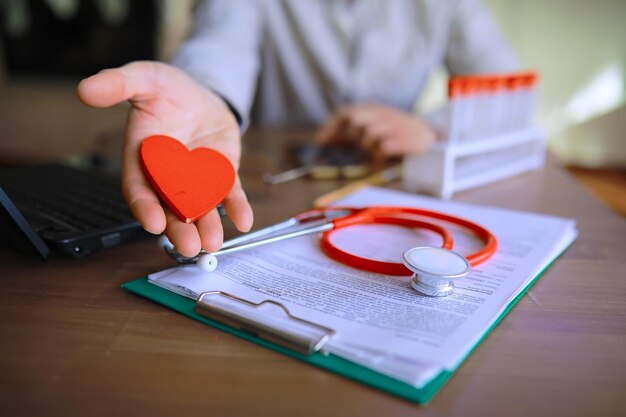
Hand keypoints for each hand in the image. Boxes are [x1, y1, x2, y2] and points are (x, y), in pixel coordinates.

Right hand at [77, 61, 252, 256]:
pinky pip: (229, 194)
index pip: (139, 188)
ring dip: (207, 227)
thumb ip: (118, 84)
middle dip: (179, 229)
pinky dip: (236, 208)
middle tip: (188, 247)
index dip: (145, 207)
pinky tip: (243, 221)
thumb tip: (84, 89)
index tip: (153, 223)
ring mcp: (196, 180)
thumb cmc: (168, 89)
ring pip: (200, 208)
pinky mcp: (221, 176)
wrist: (201, 94)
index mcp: (142, 158)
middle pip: (170, 208)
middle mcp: (167, 177)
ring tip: (212, 243)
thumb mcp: (145, 78)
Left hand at [315, 103, 435, 162]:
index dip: (330, 127)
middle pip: (355, 119)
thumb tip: (324, 140)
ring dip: (369, 146)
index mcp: (371, 108)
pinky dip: (379, 156)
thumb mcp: (373, 127)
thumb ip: (350, 133)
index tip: (319, 141)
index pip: (344, 113)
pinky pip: (383, 148)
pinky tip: (383, 158)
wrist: (426, 135)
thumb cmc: (394, 132)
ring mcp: (392, 124)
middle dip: (353, 135)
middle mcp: (381, 113)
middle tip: (359, 145)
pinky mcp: (403, 138)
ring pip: (369, 134)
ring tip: (377, 151)